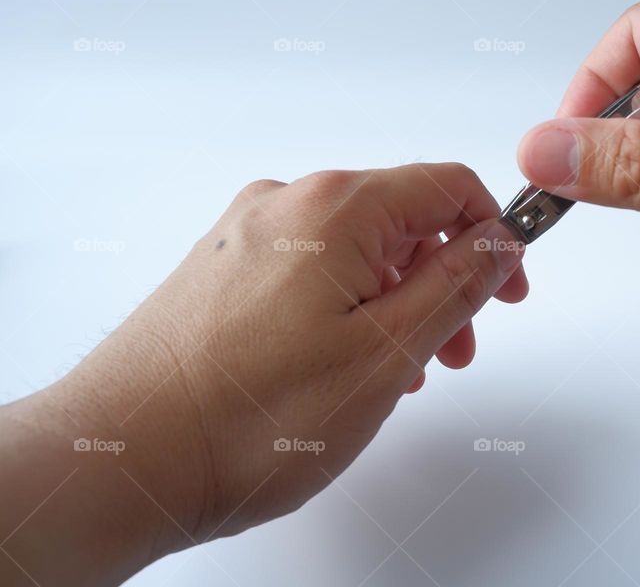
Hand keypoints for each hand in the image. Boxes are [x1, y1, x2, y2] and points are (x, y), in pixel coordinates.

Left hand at [0, 163, 526, 585]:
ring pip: (355, 251)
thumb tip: (500, 240)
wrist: (124, 458)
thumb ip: (456, 286)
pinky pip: (310, 272)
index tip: (511, 287)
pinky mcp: (223, 270)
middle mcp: (287, 203)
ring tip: (398, 373)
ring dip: (396, 302)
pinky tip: (345, 365)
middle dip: (444, 280)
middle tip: (457, 349)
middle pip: (400, 220)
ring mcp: (247, 235)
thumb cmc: (252, 415)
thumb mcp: (386, 351)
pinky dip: (347, 309)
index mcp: (335, 206)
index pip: (446, 185)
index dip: (493, 233)